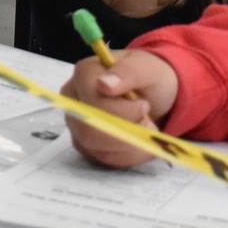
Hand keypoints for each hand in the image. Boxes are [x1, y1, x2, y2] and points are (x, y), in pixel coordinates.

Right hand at [63, 50, 179, 167]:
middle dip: (125, 132)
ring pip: (97, 149)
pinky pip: (104, 160)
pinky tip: (140, 141)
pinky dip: (129, 155)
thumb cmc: (147, 75)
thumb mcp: (145, 67)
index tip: (144, 106)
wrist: (154, 93)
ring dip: (130, 145)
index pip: (92, 102)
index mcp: (84, 74)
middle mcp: (74, 100)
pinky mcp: (86, 146)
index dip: (121, 111)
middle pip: (89, 130)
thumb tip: (104, 84)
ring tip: (146, 128)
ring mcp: (77, 125)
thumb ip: (127, 72)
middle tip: (148, 122)